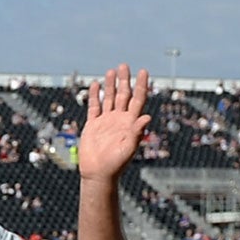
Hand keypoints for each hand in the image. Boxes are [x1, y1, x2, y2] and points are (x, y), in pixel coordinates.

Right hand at [79, 65, 150, 182]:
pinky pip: (94, 107)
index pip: (138, 99)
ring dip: (110, 85)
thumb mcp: (129, 148)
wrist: (98, 174)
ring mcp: (106, 121)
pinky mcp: (93, 125)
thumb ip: (137, 132)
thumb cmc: (116, 164)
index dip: (141, 85)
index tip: (143, 71)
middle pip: (124, 95)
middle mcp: (119, 119)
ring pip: (109, 98)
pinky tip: (95, 84)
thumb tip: (147, 116)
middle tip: (124, 65)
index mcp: (130, 122)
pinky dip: (95, 96)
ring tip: (111, 71)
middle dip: (124, 80)